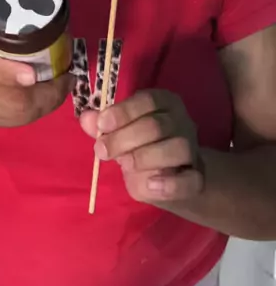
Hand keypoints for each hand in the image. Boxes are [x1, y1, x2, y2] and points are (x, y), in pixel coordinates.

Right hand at [0, 6, 72, 126]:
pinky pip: (18, 120)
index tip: (31, 74)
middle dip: (45, 90)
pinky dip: (40, 108)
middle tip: (67, 75)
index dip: (5, 72)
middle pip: (9, 97)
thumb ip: (0, 5)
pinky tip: (50, 94)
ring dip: (48, 99)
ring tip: (63, 82)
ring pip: (18, 113)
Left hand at [81, 90, 203, 203]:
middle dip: (125, 137)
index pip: (148, 100)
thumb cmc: (140, 147)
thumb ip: (103, 126)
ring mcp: (192, 149)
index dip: (124, 111)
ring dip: (146, 156)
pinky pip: (191, 180)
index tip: (101, 125)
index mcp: (163, 103)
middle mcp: (181, 121)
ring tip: (125, 165)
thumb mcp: (120, 134)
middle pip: (158, 125)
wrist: (170, 179)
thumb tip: (86, 118)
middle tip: (102, 150)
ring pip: (178, 147)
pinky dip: (171, 184)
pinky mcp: (197, 178)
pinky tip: (151, 185)